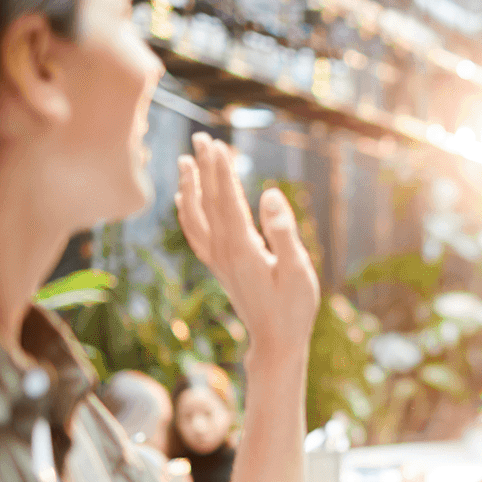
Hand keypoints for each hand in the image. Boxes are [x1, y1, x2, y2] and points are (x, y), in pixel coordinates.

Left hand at [175, 133, 319, 360]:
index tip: (216, 144)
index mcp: (243, 249)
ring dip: (190, 188)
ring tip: (186, 161)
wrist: (275, 343)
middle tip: (201, 138)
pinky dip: (186, 213)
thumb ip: (283, 232)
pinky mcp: (220, 267)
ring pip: (195, 218)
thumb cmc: (293, 309)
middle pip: (208, 202)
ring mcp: (218, 260)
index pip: (227, 201)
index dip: (221, 171)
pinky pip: (195, 234)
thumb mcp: (298, 270)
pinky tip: (183, 200)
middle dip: (205, 169)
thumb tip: (268, 194)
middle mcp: (224, 252)